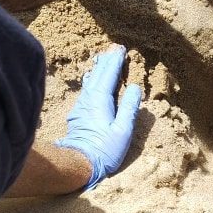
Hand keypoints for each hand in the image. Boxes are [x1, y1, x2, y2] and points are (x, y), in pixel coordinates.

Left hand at [54, 45, 141, 189]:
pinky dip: (92, 81)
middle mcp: (89, 99)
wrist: (79, 163)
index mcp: (101, 100)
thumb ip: (129, 107)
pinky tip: (92, 81)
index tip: (121, 49)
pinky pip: (87, 90)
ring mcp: (81, 106)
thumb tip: (135, 87)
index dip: (116, 61)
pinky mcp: (78, 114)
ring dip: (98, 70)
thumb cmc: (104, 150)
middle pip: (98, 75)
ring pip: (91, 81)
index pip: (109, 75)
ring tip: (103, 60)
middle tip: (113, 49)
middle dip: (107, 61)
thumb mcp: (123, 130)